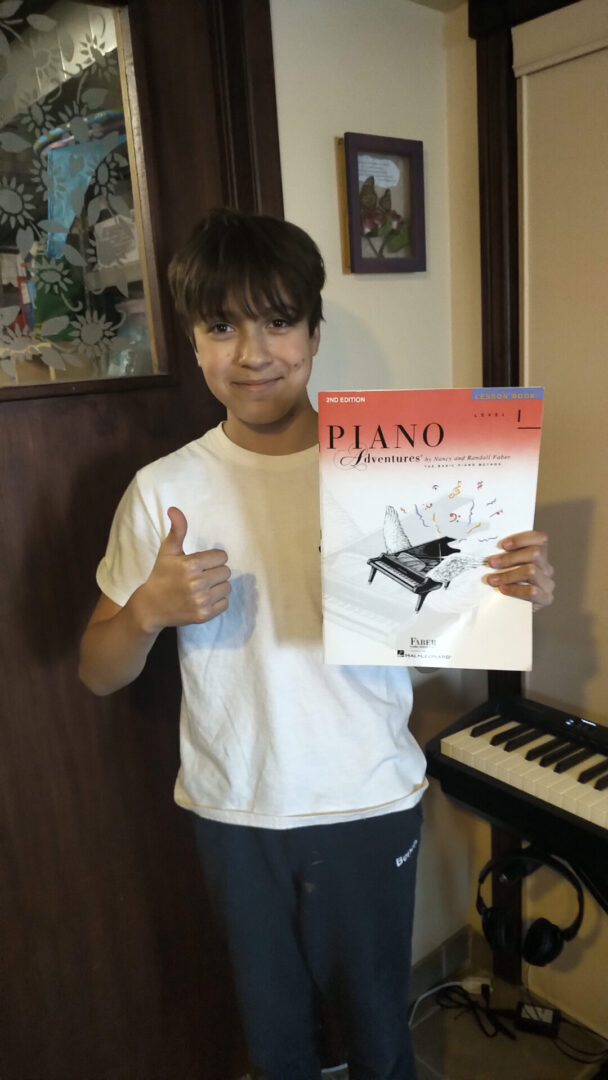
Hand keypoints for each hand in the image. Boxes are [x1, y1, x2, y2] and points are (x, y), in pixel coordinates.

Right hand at [133, 506, 230, 632]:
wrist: (151, 607)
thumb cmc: (161, 575)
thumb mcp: (167, 551)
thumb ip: (177, 529)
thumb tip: (174, 509)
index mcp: (190, 564)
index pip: (222, 556)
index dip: (213, 558)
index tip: (201, 563)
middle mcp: (197, 583)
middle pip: (226, 572)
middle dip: (215, 571)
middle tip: (201, 575)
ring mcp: (201, 601)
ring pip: (227, 587)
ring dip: (218, 586)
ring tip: (202, 587)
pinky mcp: (204, 615)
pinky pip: (225, 603)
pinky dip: (217, 601)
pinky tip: (203, 598)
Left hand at [484, 530, 554, 611]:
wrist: (513, 609)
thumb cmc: (508, 582)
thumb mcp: (507, 565)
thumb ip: (504, 555)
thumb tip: (487, 547)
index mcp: (540, 554)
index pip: (540, 539)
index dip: (522, 539)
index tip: (503, 545)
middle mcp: (546, 567)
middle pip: (534, 553)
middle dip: (510, 558)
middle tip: (491, 562)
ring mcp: (547, 583)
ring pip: (532, 570)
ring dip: (508, 574)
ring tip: (492, 579)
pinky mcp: (545, 598)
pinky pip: (532, 591)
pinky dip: (515, 589)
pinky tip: (503, 589)